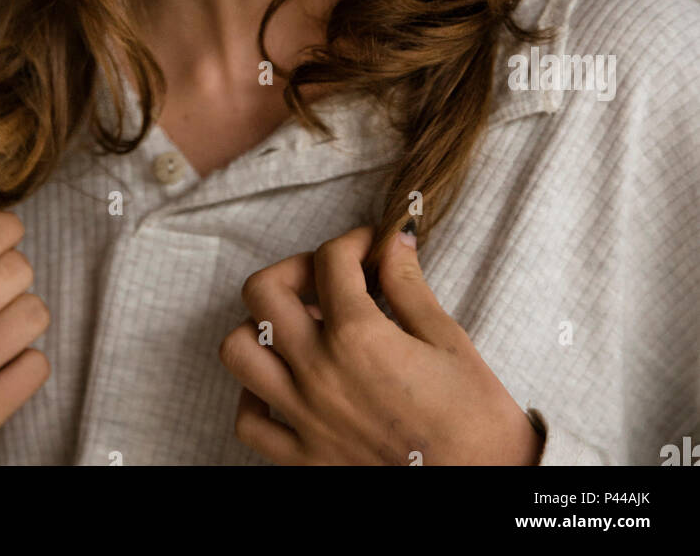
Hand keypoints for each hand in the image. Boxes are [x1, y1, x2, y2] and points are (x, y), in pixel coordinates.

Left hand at [218, 224, 542, 465]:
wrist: (486, 485)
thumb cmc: (475, 416)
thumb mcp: (447, 338)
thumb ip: (408, 284)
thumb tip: (392, 240)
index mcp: (358, 337)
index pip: (331, 260)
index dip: (354, 240)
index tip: (372, 246)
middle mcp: (319, 372)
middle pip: (262, 292)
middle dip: (294, 268)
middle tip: (328, 276)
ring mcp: (304, 417)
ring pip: (239, 351)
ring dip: (262, 328)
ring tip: (303, 327)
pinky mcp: (303, 458)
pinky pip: (249, 421)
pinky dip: (256, 395)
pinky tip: (288, 382)